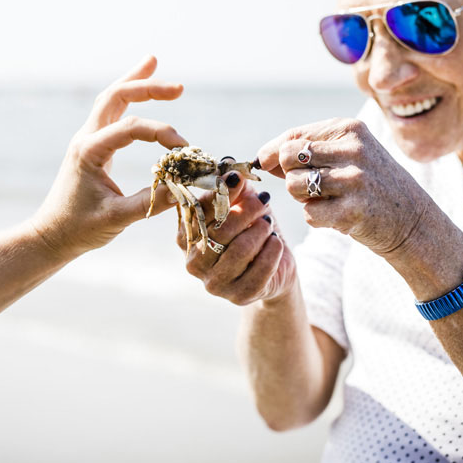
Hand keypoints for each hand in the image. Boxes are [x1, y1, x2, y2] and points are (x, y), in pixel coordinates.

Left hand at [30, 56, 186, 262]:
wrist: (50, 236)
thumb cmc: (79, 229)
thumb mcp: (116, 219)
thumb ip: (150, 203)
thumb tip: (184, 188)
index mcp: (89, 151)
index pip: (130, 127)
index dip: (161, 132)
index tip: (184, 149)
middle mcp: (86, 138)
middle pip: (115, 97)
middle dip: (146, 87)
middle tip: (179, 88)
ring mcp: (88, 140)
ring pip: (110, 99)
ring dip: (133, 82)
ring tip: (153, 61)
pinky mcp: (93, 146)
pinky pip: (110, 113)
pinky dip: (127, 97)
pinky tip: (140, 90)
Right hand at [180, 177, 295, 305]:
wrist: (273, 265)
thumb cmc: (250, 229)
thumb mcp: (241, 204)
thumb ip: (233, 188)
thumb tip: (230, 166)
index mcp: (186, 235)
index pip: (198, 211)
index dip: (218, 192)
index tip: (237, 177)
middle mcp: (193, 262)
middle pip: (220, 231)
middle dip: (246, 211)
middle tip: (264, 200)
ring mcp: (214, 283)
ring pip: (240, 251)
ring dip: (260, 231)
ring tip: (268, 224)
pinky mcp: (238, 296)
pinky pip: (259, 271)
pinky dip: (271, 252)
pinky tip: (276, 242)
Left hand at [256, 118, 435, 262]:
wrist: (412, 220)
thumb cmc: (369, 184)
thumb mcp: (346, 154)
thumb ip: (306, 150)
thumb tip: (262, 157)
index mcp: (349, 129)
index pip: (292, 136)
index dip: (273, 154)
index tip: (270, 165)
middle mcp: (353, 149)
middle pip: (288, 159)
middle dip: (291, 175)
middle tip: (313, 186)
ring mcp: (354, 180)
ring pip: (294, 186)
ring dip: (303, 198)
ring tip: (327, 199)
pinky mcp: (354, 211)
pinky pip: (309, 214)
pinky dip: (317, 219)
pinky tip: (338, 215)